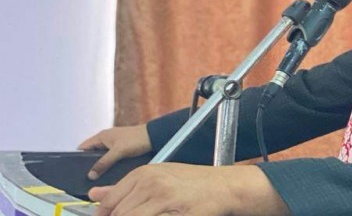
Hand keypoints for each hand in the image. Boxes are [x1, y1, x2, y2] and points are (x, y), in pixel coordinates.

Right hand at [77, 125, 151, 179]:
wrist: (154, 136)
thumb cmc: (137, 139)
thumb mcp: (118, 152)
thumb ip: (103, 163)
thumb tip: (90, 175)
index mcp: (102, 136)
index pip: (83, 147)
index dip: (77, 157)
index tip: (75, 169)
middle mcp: (106, 138)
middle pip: (91, 153)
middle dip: (88, 163)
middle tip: (86, 176)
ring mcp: (113, 143)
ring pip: (101, 156)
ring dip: (99, 164)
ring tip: (97, 176)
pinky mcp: (121, 147)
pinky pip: (109, 157)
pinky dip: (107, 163)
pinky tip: (108, 172)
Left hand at [89, 163, 289, 215]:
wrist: (224, 186)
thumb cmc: (193, 182)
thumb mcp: (158, 177)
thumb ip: (124, 187)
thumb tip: (95, 195)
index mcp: (143, 173)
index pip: (108, 203)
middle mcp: (150, 184)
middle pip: (118, 215)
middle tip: (140, 215)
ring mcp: (163, 199)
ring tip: (153, 214)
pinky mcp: (175, 213)